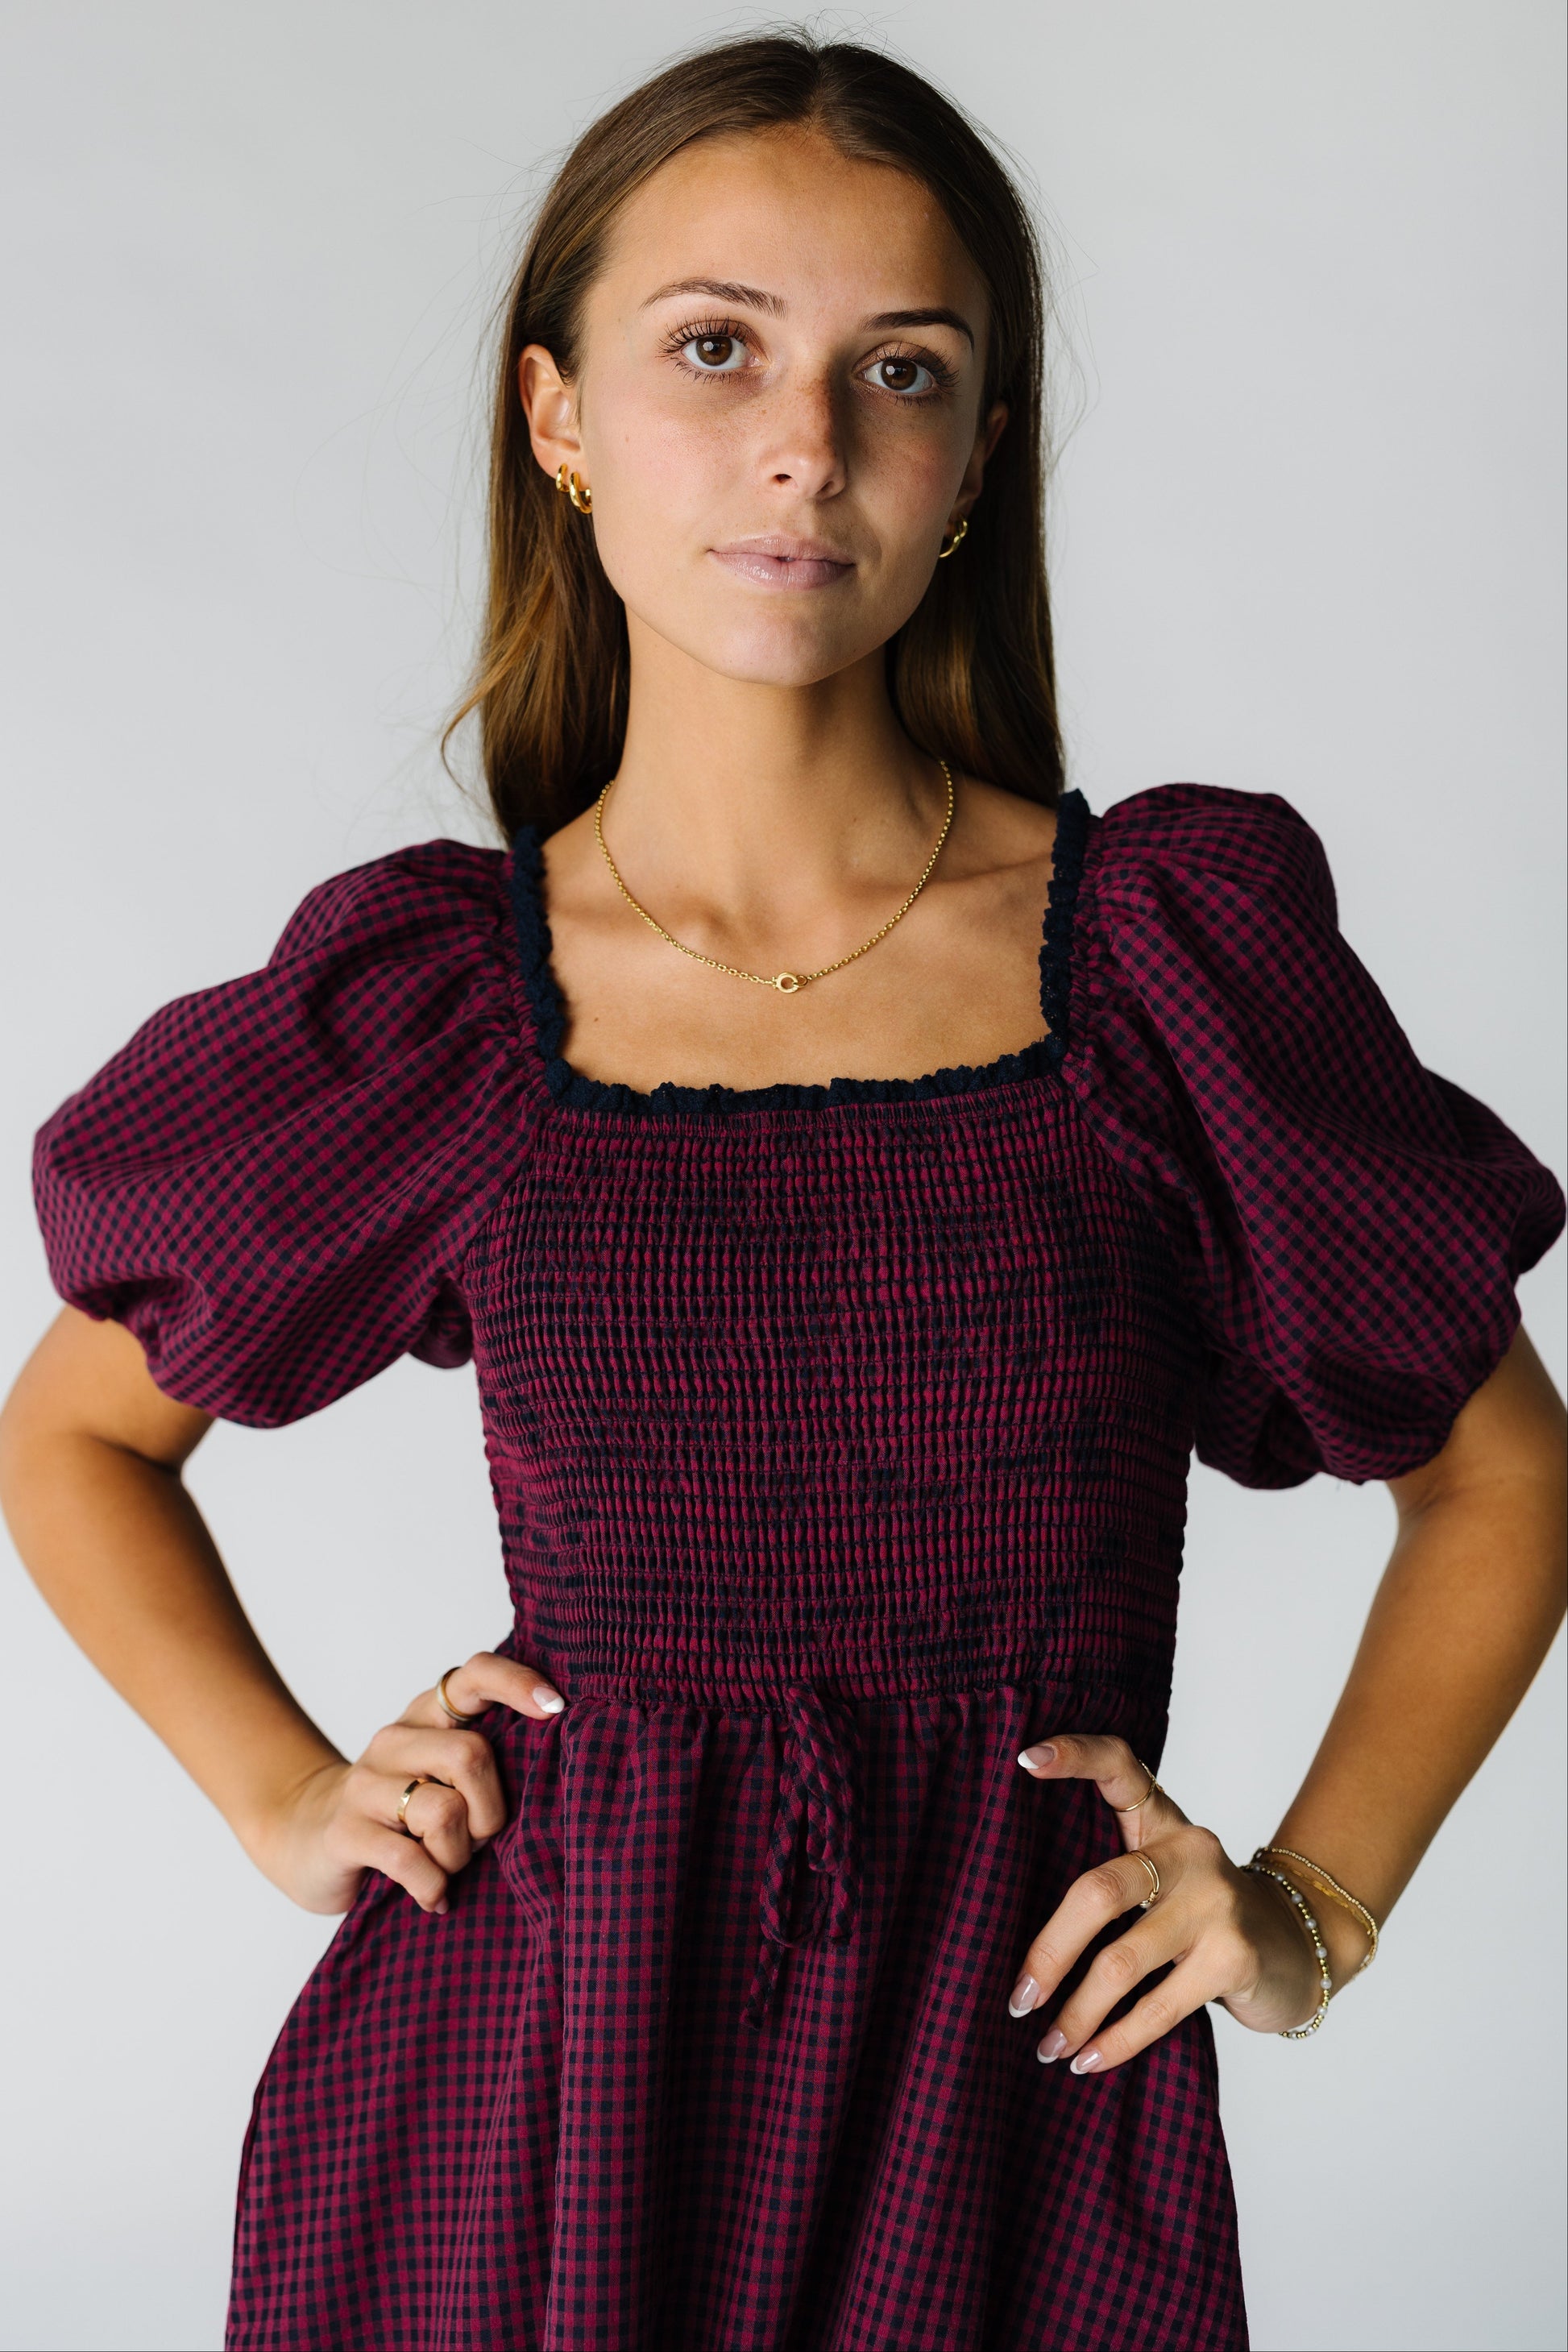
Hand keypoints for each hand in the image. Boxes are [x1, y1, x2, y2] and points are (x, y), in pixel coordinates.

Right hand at [247, 1653, 566, 1917]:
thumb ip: (485, 1761)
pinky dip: (433, 1886)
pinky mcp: (345, 1832)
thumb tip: (558, 1766)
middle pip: (470, 1755)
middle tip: (481, 1840)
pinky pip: (410, 1860)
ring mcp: (365, 1785)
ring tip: (449, 1868)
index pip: (473, 1674)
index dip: (517, 1684)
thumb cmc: (400, 1811)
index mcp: (427, 1716)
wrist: (305, 1837)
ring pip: (444, 1811)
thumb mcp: (440, 1774)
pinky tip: (434, 1897)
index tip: (556, 1708)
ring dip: (460, 1854)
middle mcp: (395, 1740)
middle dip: (491, 1811)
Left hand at [1008, 1732, 1324, 2070]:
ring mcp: (1216, 1903)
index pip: (1120, 1766)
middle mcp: (1190, 1851)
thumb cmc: (1204, 1916)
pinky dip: (1117, 2040)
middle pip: (1099, 1890)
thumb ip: (1113, 1882)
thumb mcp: (1163, 1879)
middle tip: (1019, 1998)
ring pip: (1122, 1961)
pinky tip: (1089, 2059)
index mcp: (1163, 1822)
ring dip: (1077, 2013)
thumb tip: (1020, 1941)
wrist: (1299, 1948)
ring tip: (1048, 2045)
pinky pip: (1159, 2007)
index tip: (1025, 1759)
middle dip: (1050, 1951)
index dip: (1074, 1755)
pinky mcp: (1234, 1957)